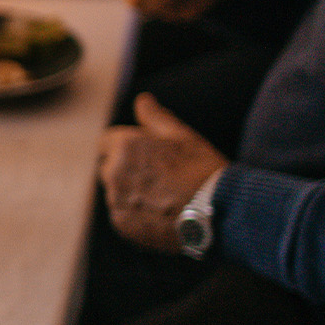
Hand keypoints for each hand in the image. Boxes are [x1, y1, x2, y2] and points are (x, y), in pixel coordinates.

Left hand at [98, 95, 227, 251]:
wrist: (216, 211)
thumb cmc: (201, 169)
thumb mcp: (182, 135)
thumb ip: (155, 117)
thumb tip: (141, 99)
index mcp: (124, 146)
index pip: (108, 141)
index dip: (126, 146)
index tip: (145, 154)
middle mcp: (113, 172)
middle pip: (109, 166)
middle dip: (127, 168)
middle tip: (159, 177)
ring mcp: (116, 200)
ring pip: (115, 191)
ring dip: (130, 191)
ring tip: (163, 197)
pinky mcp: (121, 224)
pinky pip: (122, 214)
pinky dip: (135, 213)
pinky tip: (161, 213)